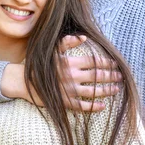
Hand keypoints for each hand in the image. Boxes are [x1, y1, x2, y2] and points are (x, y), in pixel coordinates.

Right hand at [0, 36, 120, 111]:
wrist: (23, 82)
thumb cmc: (39, 65)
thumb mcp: (52, 50)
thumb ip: (67, 42)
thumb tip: (83, 37)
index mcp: (70, 63)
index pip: (94, 62)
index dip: (106, 63)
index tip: (115, 64)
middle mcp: (72, 76)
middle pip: (97, 76)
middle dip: (111, 76)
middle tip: (120, 76)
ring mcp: (69, 90)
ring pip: (93, 91)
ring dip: (107, 90)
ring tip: (117, 89)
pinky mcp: (65, 103)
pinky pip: (83, 106)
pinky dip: (94, 107)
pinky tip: (103, 106)